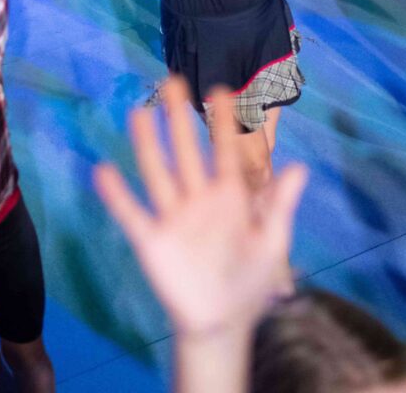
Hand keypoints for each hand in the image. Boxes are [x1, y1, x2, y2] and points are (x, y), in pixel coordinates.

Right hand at [93, 77, 306, 336]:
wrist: (222, 324)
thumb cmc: (251, 282)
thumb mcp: (272, 243)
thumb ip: (280, 206)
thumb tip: (301, 167)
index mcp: (230, 198)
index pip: (225, 152)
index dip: (223, 123)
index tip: (222, 90)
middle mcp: (199, 200)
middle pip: (186, 152)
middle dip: (179, 119)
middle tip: (173, 82)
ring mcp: (174, 218)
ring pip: (158, 173)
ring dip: (147, 144)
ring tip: (138, 112)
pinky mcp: (152, 242)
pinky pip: (132, 214)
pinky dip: (117, 195)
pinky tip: (104, 171)